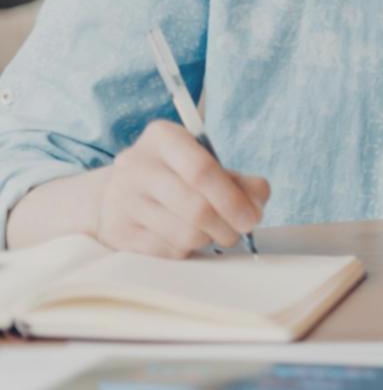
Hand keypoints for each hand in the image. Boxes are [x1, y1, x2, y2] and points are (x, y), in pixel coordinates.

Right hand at [91, 120, 268, 257]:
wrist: (118, 192)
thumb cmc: (174, 175)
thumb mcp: (205, 163)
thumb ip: (238, 180)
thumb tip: (257, 201)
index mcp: (163, 137)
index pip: (202, 170)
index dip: (233, 199)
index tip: (253, 218)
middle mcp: (136, 165)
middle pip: (195, 207)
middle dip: (227, 226)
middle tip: (239, 231)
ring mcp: (123, 199)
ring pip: (184, 234)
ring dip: (209, 240)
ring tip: (214, 233)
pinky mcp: (118, 231)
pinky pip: (167, 251)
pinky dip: (187, 249)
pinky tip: (186, 237)